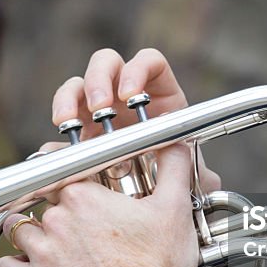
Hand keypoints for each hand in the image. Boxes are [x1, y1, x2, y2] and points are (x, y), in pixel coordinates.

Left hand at [0, 145, 199, 266]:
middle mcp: (57, 219)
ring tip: (49, 244)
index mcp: (84, 196)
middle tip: (78, 226)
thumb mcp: (174, 209)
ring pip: (18, 229)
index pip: (62, 172)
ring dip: (29, 234)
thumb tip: (176, 142)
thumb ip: (173, 167)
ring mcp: (42, 252)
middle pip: (43, 202)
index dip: (70, 179)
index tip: (76, 188)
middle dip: (58, 212)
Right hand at [50, 48, 220, 190]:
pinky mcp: (77, 130)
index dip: (138, 70)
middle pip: (108, 63)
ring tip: (69, 120)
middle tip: (100, 107)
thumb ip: (195, 172)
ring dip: (72, 96)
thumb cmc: (173, 180)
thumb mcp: (188, 175)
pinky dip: (58, 124)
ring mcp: (98, 109)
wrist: (148, 204)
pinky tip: (58, 143)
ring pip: (78, 84)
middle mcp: (125, 95)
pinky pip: (62, 116)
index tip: (130, 95)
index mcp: (158, 95)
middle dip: (100, 79)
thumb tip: (208, 180)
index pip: (149, 62)